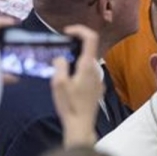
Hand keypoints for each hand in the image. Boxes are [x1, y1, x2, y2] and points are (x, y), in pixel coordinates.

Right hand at [50, 25, 102, 145]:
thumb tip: (61, 58)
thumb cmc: (70, 106)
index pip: (91, 37)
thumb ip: (59, 65)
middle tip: (59, 54)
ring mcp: (98, 80)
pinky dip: (78, 73)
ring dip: (75, 62)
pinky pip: (88, 74)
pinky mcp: (97, 89)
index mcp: (87, 66)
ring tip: (61, 73)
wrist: (81, 126)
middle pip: (87, 50)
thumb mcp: (58, 83)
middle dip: (73, 48)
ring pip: (87, 63)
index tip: (68, 32)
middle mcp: (95, 71)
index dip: (80, 30)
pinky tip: (69, 85)